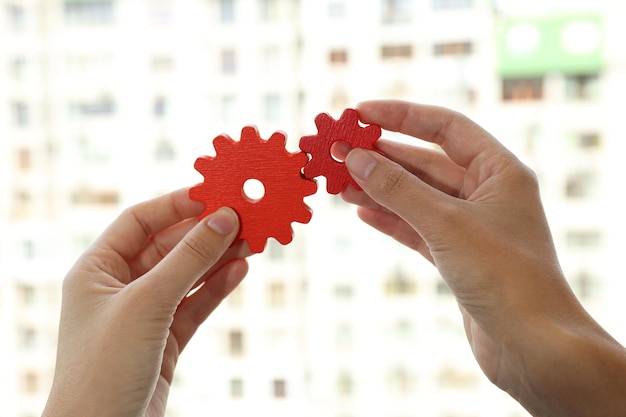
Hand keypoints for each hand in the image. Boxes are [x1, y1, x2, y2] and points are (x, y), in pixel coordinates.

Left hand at [43, 188, 248, 416]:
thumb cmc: (104, 368)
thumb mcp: (147, 303)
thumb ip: (188, 259)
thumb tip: (224, 218)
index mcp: (96, 270)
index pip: (139, 221)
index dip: (176, 205)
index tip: (215, 195)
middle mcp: (118, 287)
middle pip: (168, 247)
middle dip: (205, 232)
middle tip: (244, 217)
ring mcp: (144, 313)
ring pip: (187, 274)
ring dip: (217, 257)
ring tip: (252, 241)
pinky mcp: (165, 338)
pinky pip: (195, 303)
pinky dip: (217, 287)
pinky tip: (240, 270)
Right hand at [342, 100, 625, 416]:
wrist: (531, 346)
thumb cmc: (505, 276)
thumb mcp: (445, 223)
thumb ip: (398, 188)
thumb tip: (355, 158)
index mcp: (500, 170)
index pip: (445, 126)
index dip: (400, 116)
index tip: (359, 113)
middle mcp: (487, 192)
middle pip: (425, 161)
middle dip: (381, 156)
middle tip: (338, 150)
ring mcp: (471, 225)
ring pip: (416, 196)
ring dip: (378, 188)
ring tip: (338, 181)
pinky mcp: (457, 255)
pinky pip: (416, 226)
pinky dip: (390, 219)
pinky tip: (361, 211)